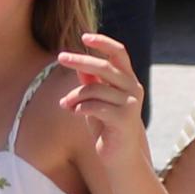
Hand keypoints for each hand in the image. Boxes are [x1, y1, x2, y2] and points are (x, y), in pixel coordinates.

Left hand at [55, 32, 149, 165]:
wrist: (120, 157)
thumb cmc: (107, 127)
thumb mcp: (96, 101)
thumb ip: (91, 84)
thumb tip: (78, 65)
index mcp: (128, 80)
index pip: (119, 53)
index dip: (103, 42)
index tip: (84, 36)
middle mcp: (133, 88)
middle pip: (104, 67)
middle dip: (80, 61)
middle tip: (61, 57)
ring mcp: (130, 103)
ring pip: (94, 89)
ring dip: (74, 96)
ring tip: (65, 105)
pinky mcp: (124, 119)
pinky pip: (94, 106)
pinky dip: (80, 108)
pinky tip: (75, 113)